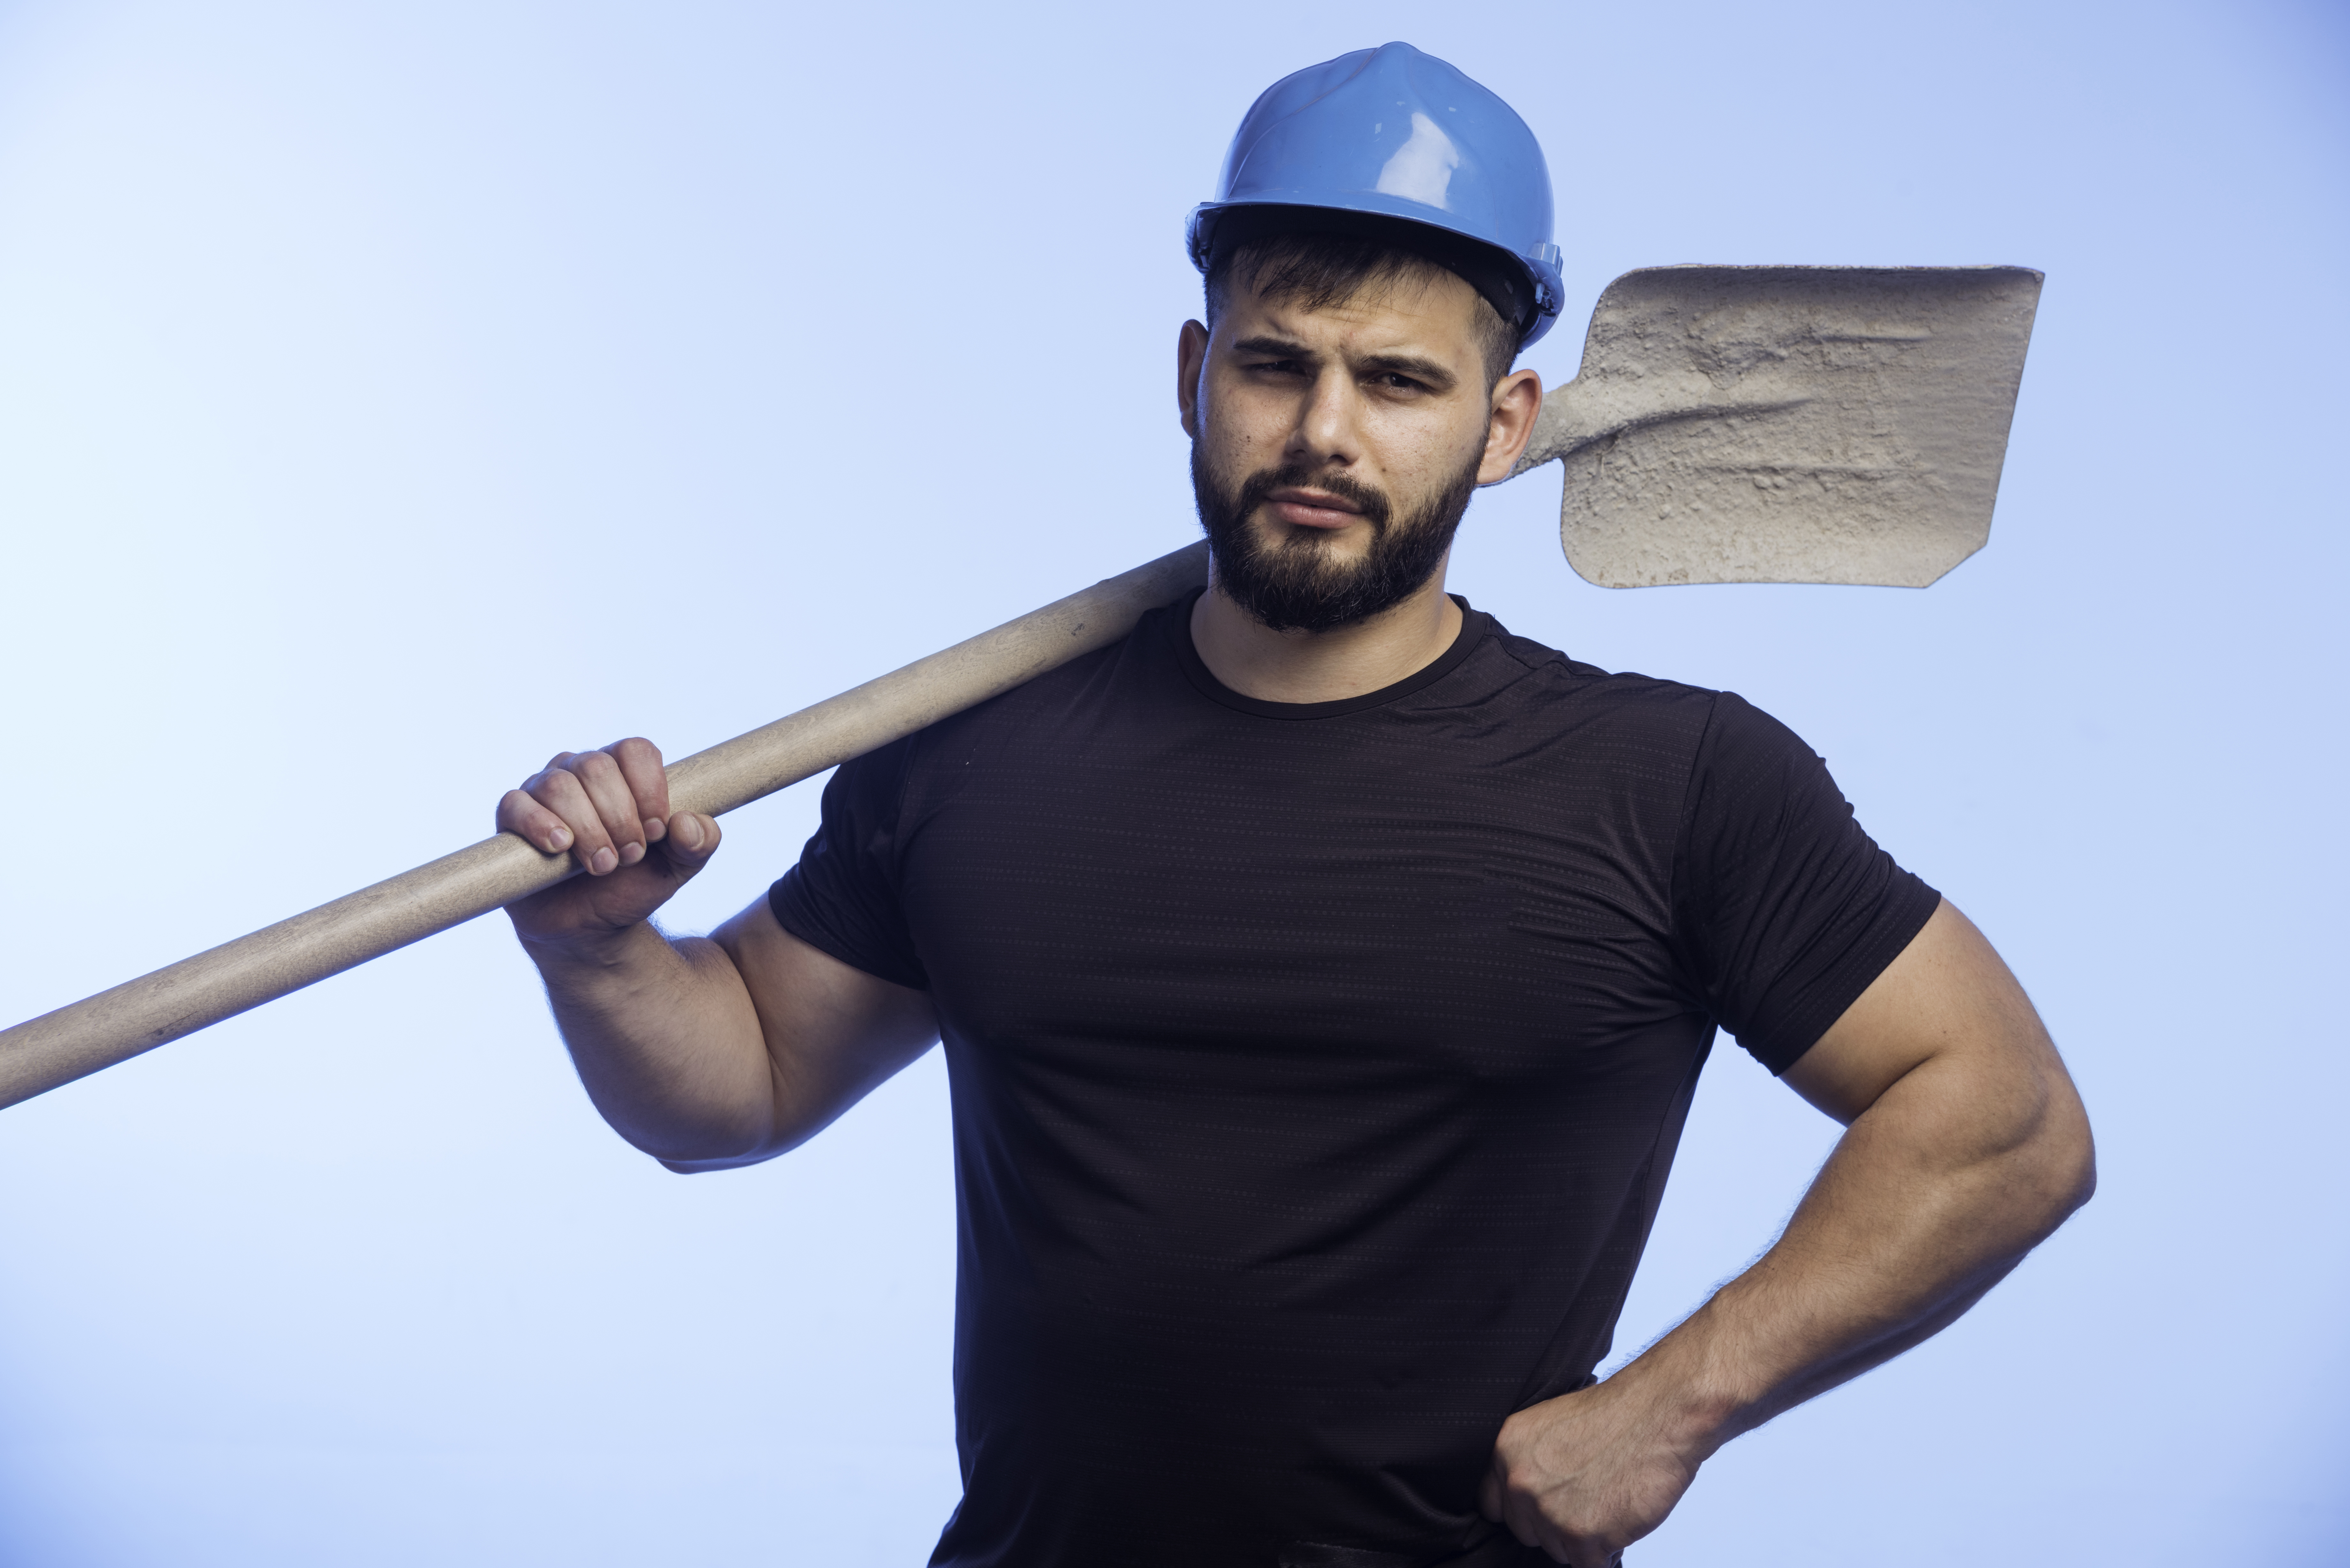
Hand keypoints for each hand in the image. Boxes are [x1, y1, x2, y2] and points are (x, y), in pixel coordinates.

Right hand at [496, 738, 722, 950]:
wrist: (591, 927)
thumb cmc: (632, 885)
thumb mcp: (677, 868)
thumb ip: (699, 844)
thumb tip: (688, 823)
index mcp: (622, 772)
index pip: (635, 751)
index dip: (648, 789)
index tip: (656, 831)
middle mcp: (580, 771)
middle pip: (597, 767)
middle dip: (619, 817)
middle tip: (630, 856)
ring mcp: (542, 791)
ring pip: (559, 786)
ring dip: (588, 829)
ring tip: (602, 865)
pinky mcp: (511, 818)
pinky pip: (515, 804)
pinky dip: (540, 824)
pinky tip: (560, 847)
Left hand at [1479, 1375, 1705, 1565]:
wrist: (1659, 1413)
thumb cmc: (1614, 1416)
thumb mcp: (1548, 1427)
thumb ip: (1527, 1463)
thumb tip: (1521, 1499)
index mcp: (1506, 1450)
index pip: (1492, 1505)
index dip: (1521, 1510)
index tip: (1539, 1507)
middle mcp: (1520, 1482)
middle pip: (1527, 1532)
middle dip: (1554, 1524)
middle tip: (1587, 1497)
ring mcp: (1549, 1511)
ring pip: (1557, 1550)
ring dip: (1582, 1537)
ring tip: (1607, 1500)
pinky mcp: (1582, 1536)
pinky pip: (1586, 1564)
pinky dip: (1605, 1550)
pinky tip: (1618, 1518)